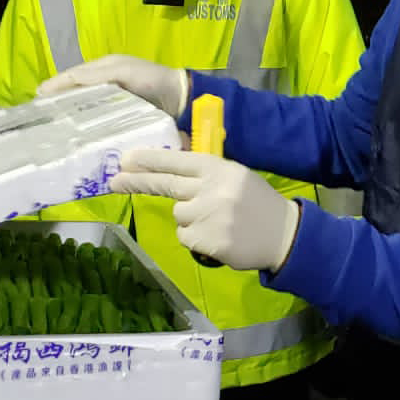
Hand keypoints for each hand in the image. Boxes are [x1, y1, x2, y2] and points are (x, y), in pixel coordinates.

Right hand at [38, 55, 190, 117]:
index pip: (72, 77)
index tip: (36, 100)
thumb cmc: (154, 80)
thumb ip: (95, 75)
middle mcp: (106, 84)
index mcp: (104, 68)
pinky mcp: (122, 118)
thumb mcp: (123, 71)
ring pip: (86, 110)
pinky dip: (87, 128)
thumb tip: (63, 83)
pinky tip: (79, 140)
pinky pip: (99, 122)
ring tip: (54, 132)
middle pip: (76, 94)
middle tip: (41, 121)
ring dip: (71, 119)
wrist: (183, 99)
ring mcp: (114, 102)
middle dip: (59, 105)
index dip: (54, 87)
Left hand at [110, 149, 300, 271]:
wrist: (284, 234)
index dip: (150, 160)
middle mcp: (211, 189)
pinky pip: (186, 237)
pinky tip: (218, 237)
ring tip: (216, 222)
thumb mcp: (235, 177)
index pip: (177, 161)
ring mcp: (209, 215)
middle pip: (166, 185)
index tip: (126, 159)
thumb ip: (206, 173)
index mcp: (219, 169)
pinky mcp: (208, 240)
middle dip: (137, 182)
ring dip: (190, 220)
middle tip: (114, 181)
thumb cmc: (257, 204)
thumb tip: (170, 169)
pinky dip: (197, 240)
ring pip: (179, 215)